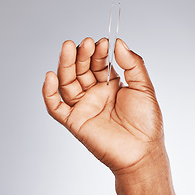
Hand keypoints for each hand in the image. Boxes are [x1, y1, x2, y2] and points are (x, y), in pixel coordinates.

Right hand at [42, 38, 163, 172]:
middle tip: (86, 43)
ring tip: (69, 48)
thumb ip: (133, 64)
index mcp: (111, 86)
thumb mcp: (144, 88)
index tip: (103, 42)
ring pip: (67, 83)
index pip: (99, 64)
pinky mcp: (74, 121)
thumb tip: (119, 43)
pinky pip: (56, 107)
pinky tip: (51, 76)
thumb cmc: (146, 123)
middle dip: (82, 55)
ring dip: (66, 65)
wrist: (142, 152)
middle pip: (81, 70)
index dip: (99, 52)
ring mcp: (84, 107)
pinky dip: (49, 93)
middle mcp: (96, 94)